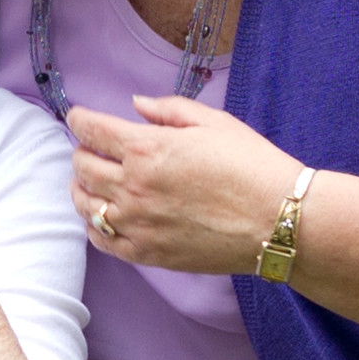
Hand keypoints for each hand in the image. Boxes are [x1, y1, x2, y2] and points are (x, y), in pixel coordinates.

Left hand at [67, 95, 301, 274]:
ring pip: (85, 204)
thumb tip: (135, 105)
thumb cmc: (251, 165)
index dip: (80, 119)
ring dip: (81, 188)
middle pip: (83, 167)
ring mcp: (138, 223)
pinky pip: (102, 240)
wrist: (279, 219)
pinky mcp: (148, 253)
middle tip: (90, 149)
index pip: (91, 130)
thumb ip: (167, 109)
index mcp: (147, 148)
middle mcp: (134, 186)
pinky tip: (100, 216)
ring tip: (88, 182)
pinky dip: (93, 225)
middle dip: (81, 152)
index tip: (79, 117)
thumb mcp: (212, 122)